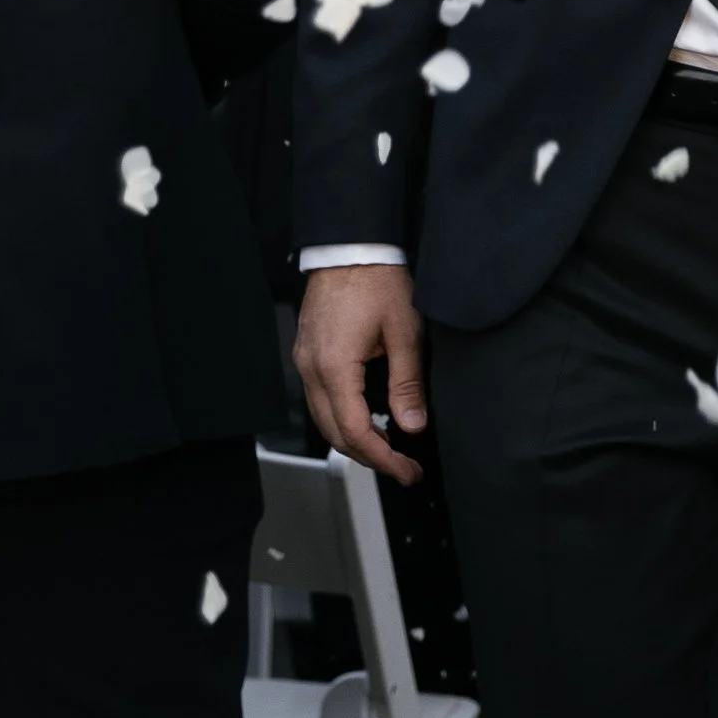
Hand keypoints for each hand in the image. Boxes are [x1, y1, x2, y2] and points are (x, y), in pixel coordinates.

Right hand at [297, 262, 428, 483]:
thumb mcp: (404, 333)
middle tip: (403, 468)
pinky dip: (341, 418)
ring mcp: (305, 361)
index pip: (354, 432)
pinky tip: (366, 421)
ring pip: (323, 419)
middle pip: (334, 434)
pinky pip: (319, 399)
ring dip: (354, 440)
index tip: (407, 470)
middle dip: (369, 458)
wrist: (351, 247)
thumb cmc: (377, 280)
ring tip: (389, 450)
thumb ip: (407, 384)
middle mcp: (311, 369)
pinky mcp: (307, 354)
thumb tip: (412, 425)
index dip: (382, 459)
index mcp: (334, 367)